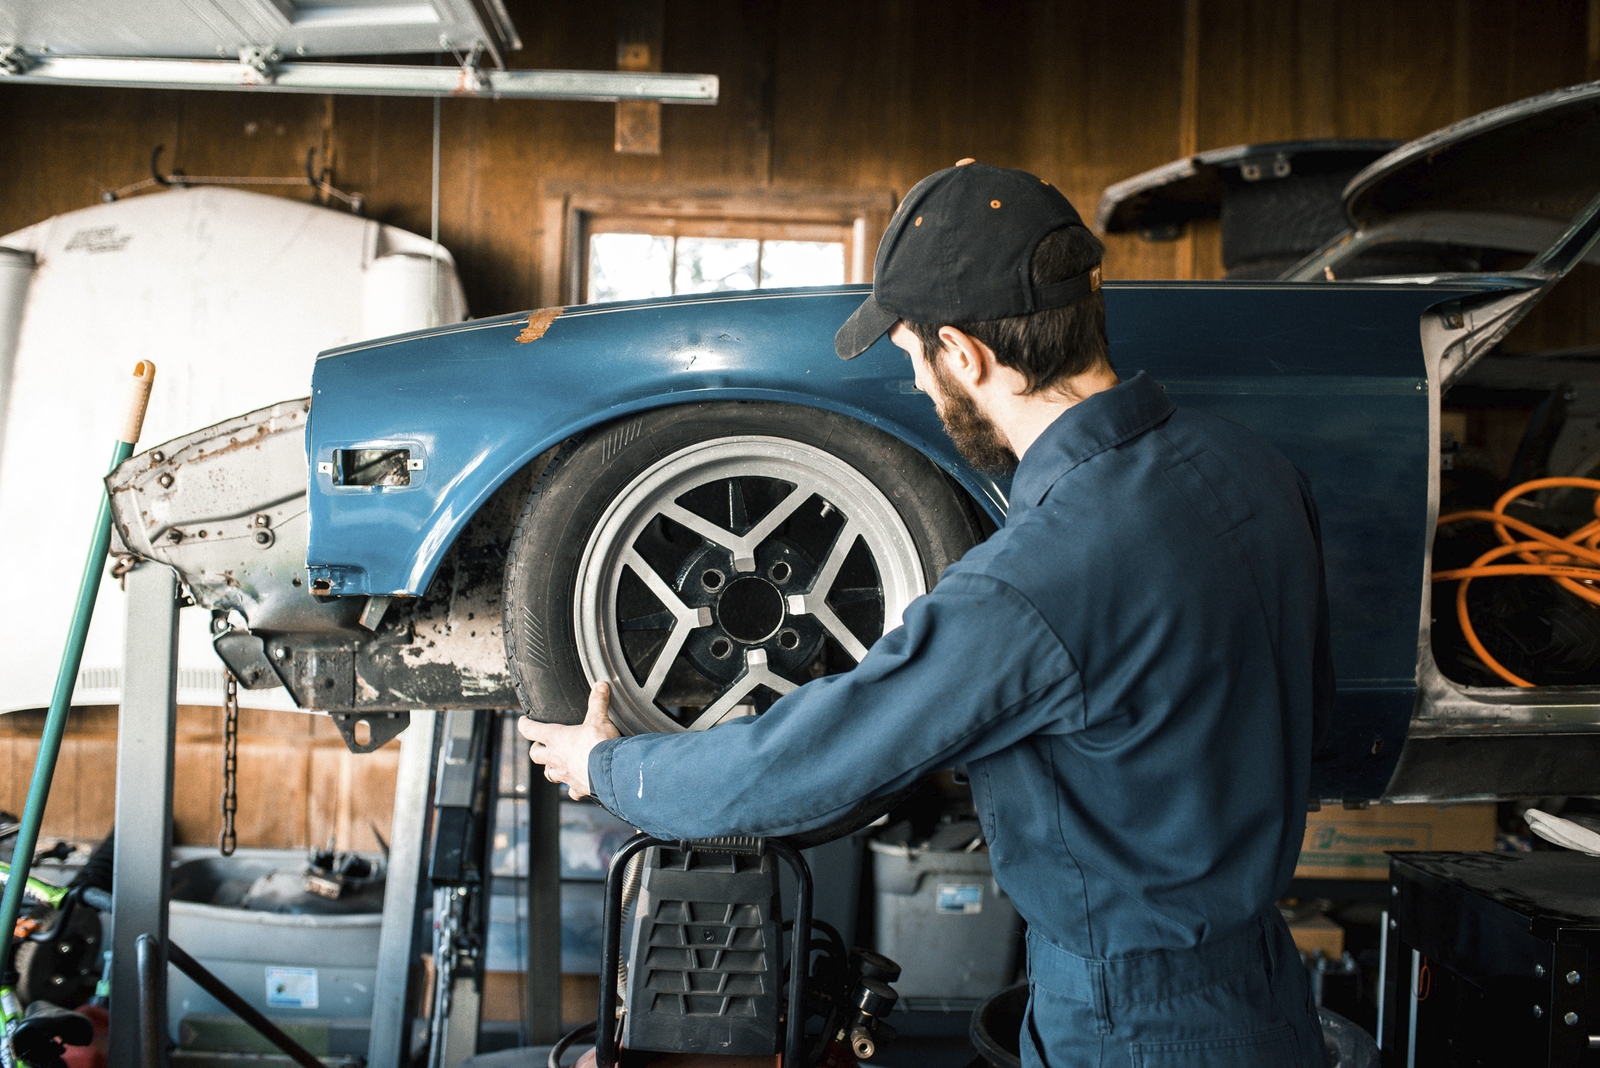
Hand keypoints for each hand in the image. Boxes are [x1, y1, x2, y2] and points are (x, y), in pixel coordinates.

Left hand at [518, 681, 619, 799]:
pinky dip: (572, 788)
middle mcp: (555, 757)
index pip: (530, 730)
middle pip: (535, 754)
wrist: (611, 772)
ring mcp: (565, 775)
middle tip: (540, 745)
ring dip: (550, 769)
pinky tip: (577, 785)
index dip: (525, 724)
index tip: (523, 721)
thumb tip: (600, 685)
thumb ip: (598, 702)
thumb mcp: (599, 719)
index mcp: (556, 738)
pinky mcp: (577, 787)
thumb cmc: (599, 745)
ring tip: (556, 765)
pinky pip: (570, 790)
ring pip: (549, 774)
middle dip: (536, 749)